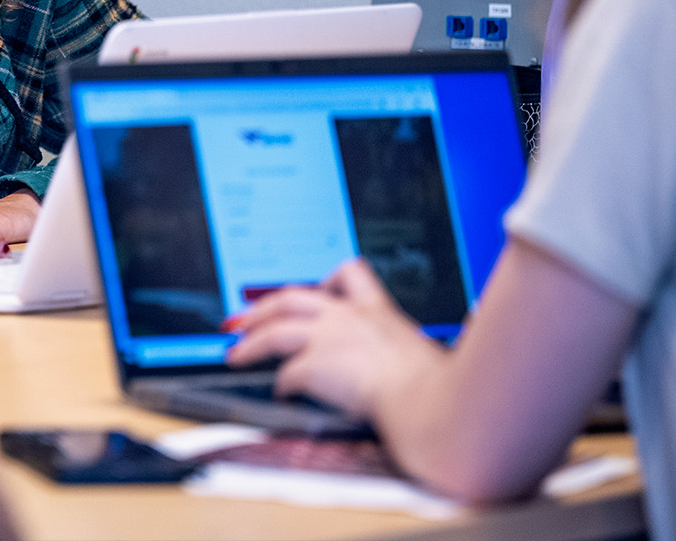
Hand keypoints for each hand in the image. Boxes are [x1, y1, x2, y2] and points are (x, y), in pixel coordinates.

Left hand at [223, 258, 444, 416]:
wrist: (432, 402)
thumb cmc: (439, 387)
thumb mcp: (422, 355)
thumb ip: (400, 353)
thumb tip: (401, 371)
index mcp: (378, 311)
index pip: (348, 274)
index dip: (323, 280)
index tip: (308, 290)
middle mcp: (348, 318)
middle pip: (291, 297)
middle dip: (261, 308)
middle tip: (242, 319)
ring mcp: (328, 338)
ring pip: (275, 331)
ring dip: (251, 343)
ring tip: (235, 354)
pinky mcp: (315, 365)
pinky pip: (286, 375)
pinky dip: (280, 385)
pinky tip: (279, 394)